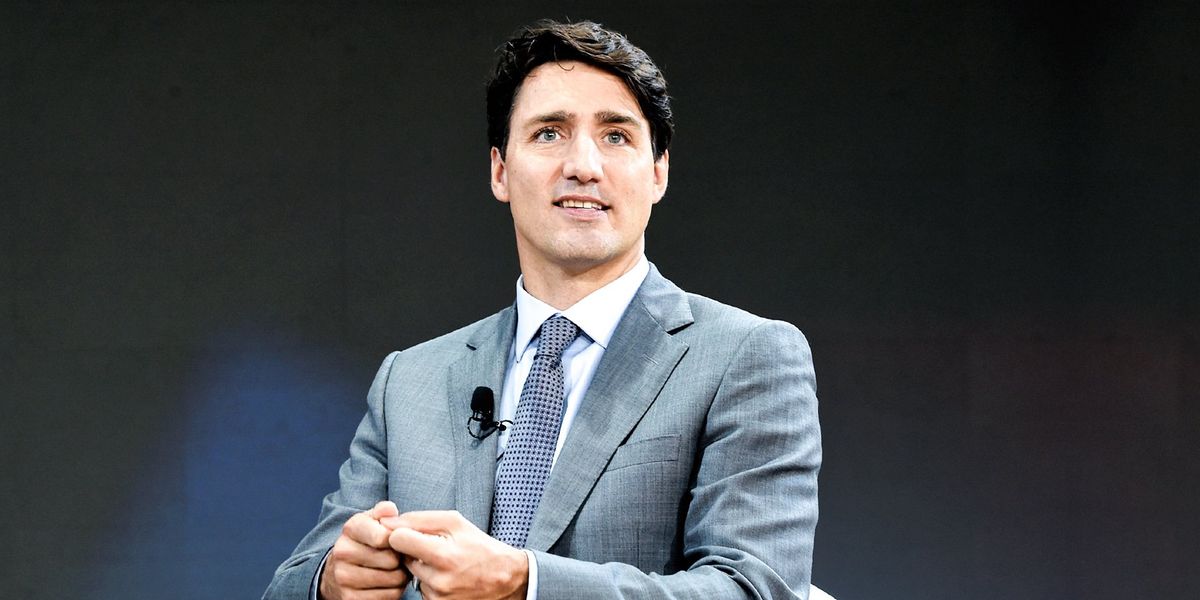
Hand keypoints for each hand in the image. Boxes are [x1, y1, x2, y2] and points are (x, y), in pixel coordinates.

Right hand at [319, 501, 411, 599]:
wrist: (338, 573)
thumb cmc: (365, 543)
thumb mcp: (372, 522)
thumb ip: (383, 512)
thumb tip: (390, 509)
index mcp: (350, 528)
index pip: (382, 536)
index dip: (398, 540)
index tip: (397, 540)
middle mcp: (342, 552)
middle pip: (392, 560)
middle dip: (401, 559)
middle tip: (398, 557)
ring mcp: (344, 577)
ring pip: (393, 579)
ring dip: (401, 576)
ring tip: (394, 570)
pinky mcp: (350, 599)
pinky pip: (389, 597)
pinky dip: (394, 591)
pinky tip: (387, 584)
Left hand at [382, 510, 527, 599]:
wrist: (505, 579)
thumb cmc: (479, 546)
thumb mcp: (455, 523)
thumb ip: (419, 520)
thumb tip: (386, 522)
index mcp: (443, 555)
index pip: (398, 540)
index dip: (401, 533)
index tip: (410, 532)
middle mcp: (439, 581)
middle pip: (403, 558)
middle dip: (414, 551)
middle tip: (437, 548)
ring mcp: (438, 598)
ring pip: (412, 575)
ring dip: (422, 567)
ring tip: (445, 564)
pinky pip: (421, 590)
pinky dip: (430, 582)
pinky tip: (447, 577)